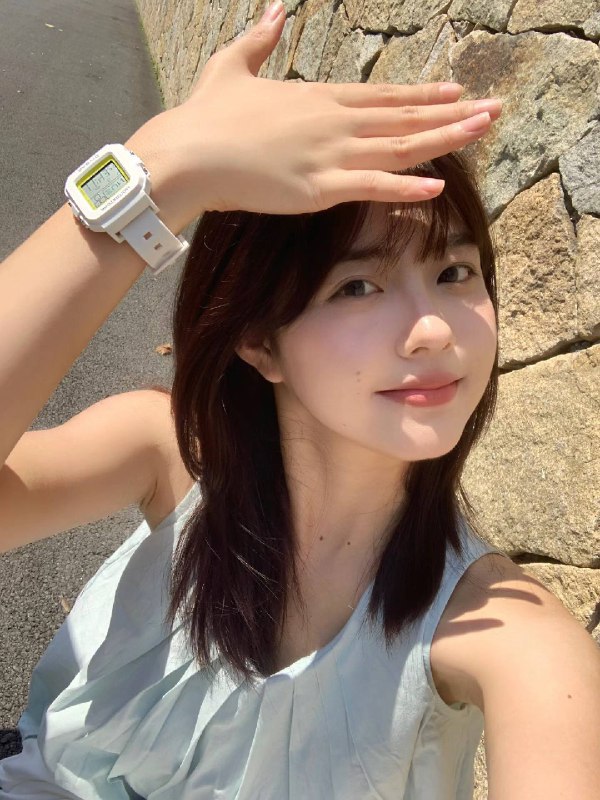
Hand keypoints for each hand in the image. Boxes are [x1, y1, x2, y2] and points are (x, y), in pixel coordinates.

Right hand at [128, 2, 501, 227]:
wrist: (187, 152)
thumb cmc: (206, 115)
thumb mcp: (231, 65)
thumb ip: (259, 38)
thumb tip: (274, 9)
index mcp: (318, 97)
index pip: (383, 95)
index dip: (422, 95)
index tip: (455, 91)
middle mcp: (334, 121)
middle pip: (403, 116)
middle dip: (451, 113)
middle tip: (494, 108)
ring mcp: (330, 153)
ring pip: (399, 146)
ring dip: (444, 138)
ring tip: (482, 130)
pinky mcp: (318, 188)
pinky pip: (371, 186)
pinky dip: (405, 187)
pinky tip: (437, 185)